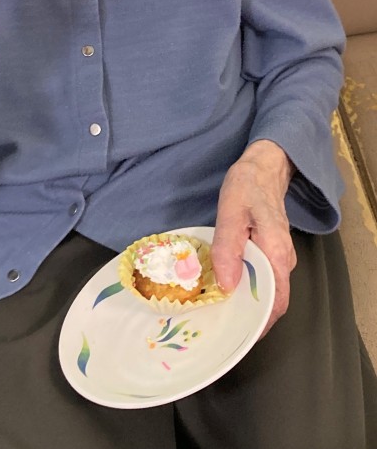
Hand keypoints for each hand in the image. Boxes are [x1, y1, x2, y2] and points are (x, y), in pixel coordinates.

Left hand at [211, 140, 296, 335]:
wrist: (264, 167)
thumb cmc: (246, 187)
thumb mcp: (230, 211)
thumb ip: (228, 248)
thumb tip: (228, 286)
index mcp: (275, 253)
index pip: (276, 302)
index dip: (260, 324)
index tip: (237, 336)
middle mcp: (283, 260)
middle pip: (273, 301)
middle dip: (251, 318)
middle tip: (222, 327)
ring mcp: (280, 256)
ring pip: (268, 290)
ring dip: (249, 303)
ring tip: (221, 312)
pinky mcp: (272, 251)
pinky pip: (264, 277)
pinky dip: (249, 287)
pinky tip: (227, 287)